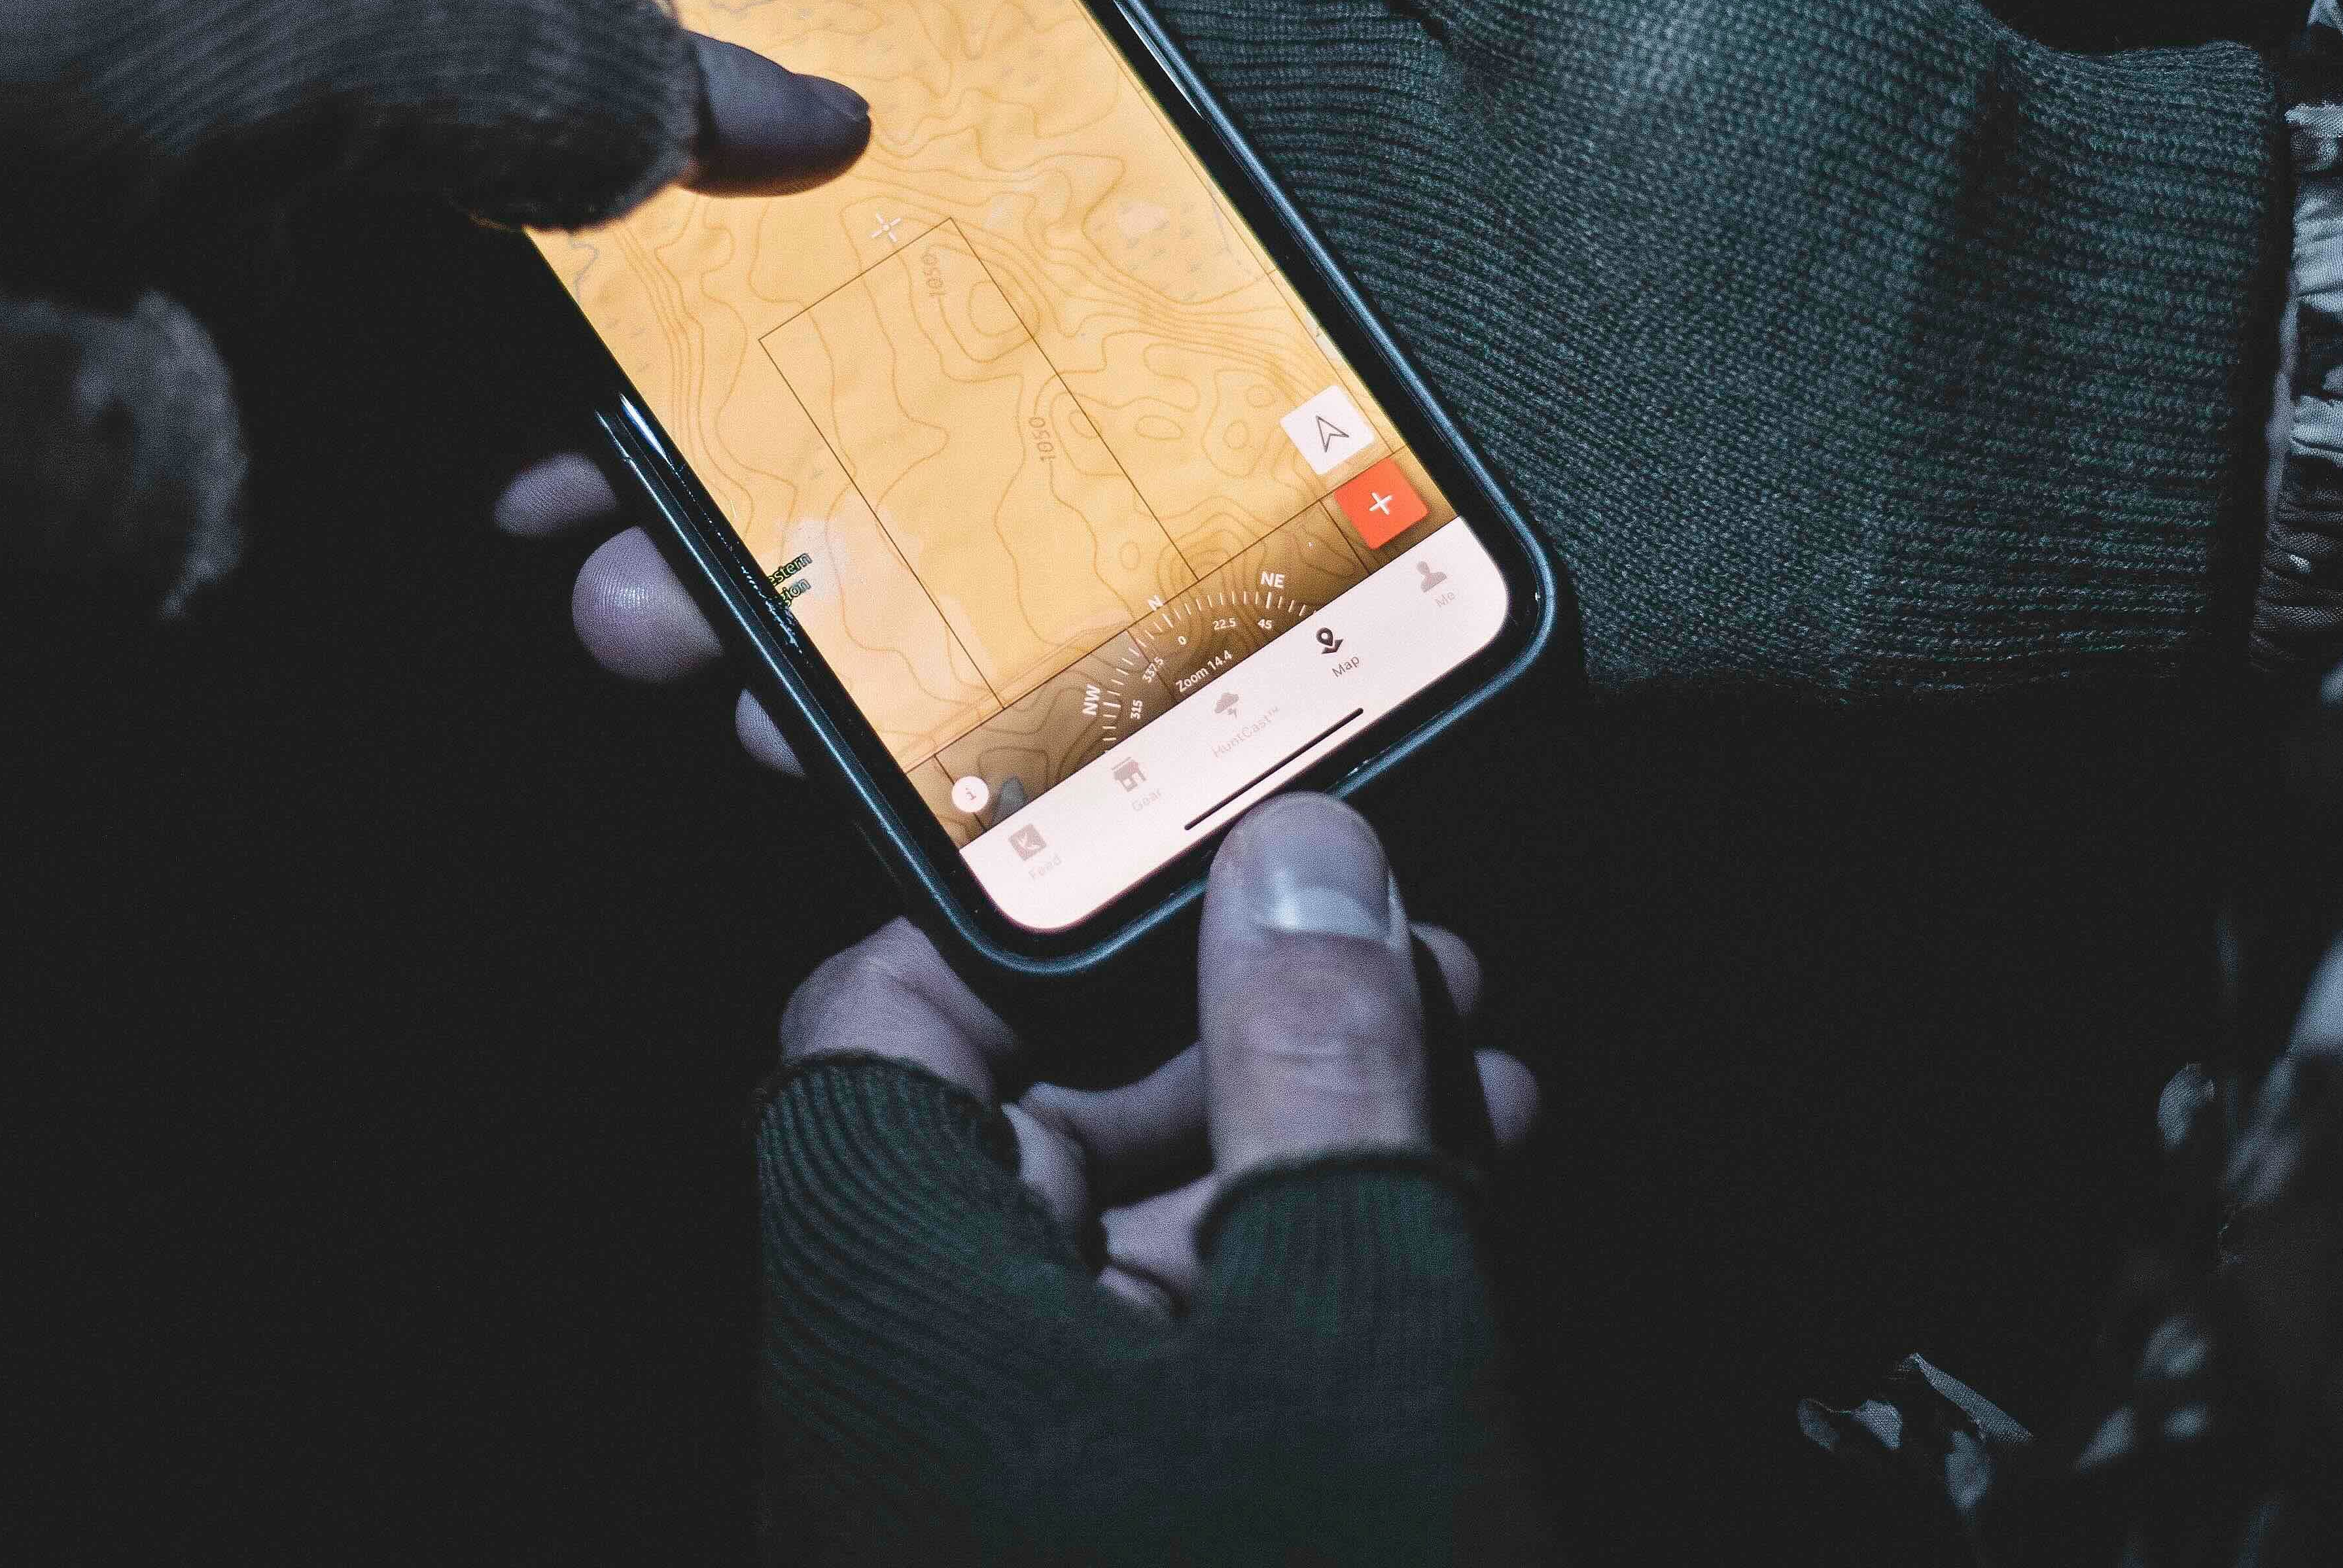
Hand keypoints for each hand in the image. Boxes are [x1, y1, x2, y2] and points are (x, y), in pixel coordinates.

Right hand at [524, 0, 2285, 706]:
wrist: (2017, 368)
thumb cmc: (1789, 79)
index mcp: (1245, 151)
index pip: (951, 189)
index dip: (773, 226)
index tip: (606, 259)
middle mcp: (1237, 337)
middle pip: (931, 402)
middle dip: (739, 453)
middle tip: (567, 508)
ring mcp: (1291, 512)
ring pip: (999, 572)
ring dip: (812, 614)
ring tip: (655, 640)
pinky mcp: (1366, 655)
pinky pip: (1152, 711)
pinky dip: (1006, 747)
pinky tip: (851, 760)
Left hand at [756, 794, 1549, 1555]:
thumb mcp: (1357, 1330)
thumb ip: (1319, 1079)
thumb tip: (1299, 861)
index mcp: (890, 1314)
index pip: (882, 1025)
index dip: (1029, 909)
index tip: (1191, 841)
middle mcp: (899, 1384)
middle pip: (1025, 1121)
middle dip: (1228, 1011)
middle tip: (1392, 937)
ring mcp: (995, 1462)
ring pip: (1124, 1236)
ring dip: (1292, 1128)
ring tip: (1460, 1056)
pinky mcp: (1096, 1519)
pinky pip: (1171, 1354)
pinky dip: (1292, 1263)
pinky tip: (1444, 1199)